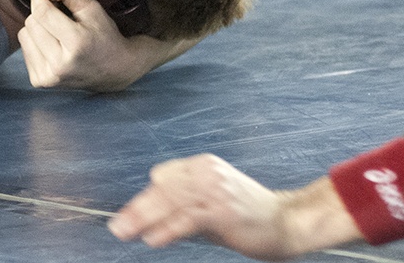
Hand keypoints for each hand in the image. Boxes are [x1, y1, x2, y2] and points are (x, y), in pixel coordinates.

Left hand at [18, 0, 143, 91]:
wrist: (114, 71)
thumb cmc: (104, 36)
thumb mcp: (93, 8)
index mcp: (76, 43)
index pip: (42, 12)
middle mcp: (59, 65)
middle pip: (31, 23)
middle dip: (42, 14)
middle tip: (60, 18)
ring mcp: (48, 77)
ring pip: (24, 35)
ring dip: (37, 29)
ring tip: (57, 34)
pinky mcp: (39, 82)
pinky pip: (24, 50)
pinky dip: (36, 44)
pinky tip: (53, 48)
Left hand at [110, 155, 304, 260]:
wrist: (286, 221)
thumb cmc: (248, 213)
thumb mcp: (212, 201)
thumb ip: (185, 203)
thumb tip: (152, 217)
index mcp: (204, 165)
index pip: (163, 177)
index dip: (144, 197)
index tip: (128, 215)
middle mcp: (208, 172)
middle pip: (162, 188)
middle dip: (137, 208)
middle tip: (117, 226)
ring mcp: (216, 189)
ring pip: (170, 201)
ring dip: (144, 218)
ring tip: (125, 232)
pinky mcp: (222, 210)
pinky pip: (187, 218)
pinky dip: (167, 229)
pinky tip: (153, 239)